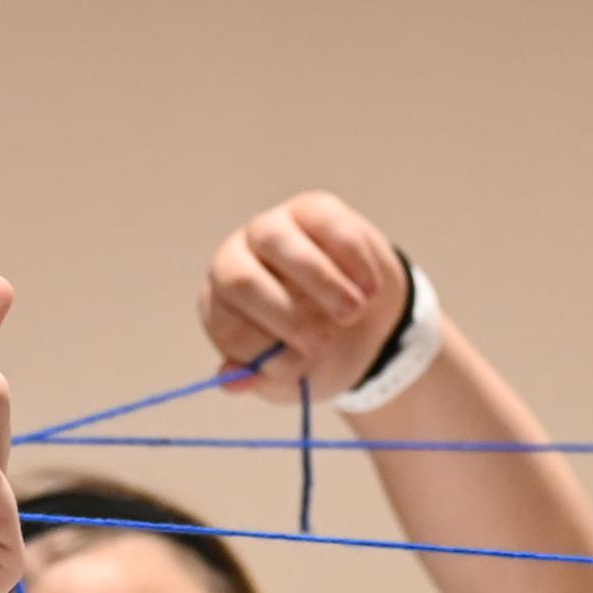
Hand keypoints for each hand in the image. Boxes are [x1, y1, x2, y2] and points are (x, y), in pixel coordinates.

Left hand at [199, 191, 410, 406]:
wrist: (364, 322)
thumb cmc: (316, 352)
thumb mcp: (293, 377)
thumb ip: (265, 378)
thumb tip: (231, 382)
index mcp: (222, 308)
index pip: (225, 325)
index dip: (260, 349)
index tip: (296, 367)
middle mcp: (235, 262)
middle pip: (240, 280)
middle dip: (283, 316)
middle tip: (323, 344)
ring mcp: (271, 229)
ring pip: (278, 243)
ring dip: (320, 282)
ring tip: (354, 313)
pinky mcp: (314, 210)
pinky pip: (327, 227)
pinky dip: (353, 261)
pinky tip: (369, 290)